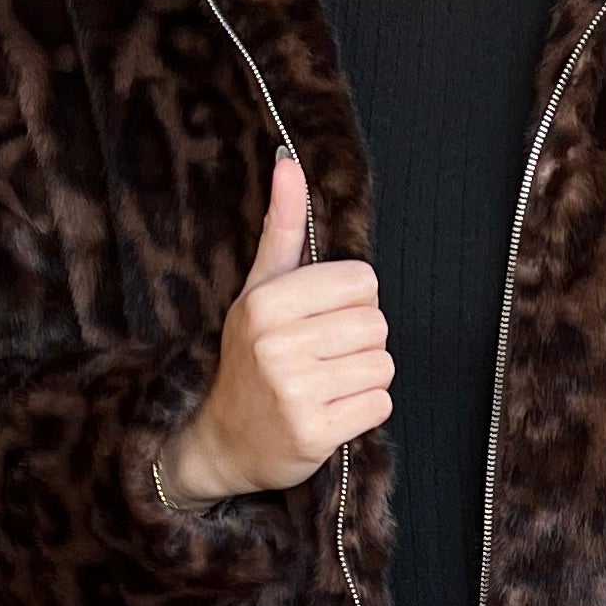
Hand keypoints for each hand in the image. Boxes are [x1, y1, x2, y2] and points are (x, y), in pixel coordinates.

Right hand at [165, 155, 392, 500]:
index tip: (319, 321)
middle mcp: (276, 345)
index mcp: (266, 303)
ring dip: (364, 378)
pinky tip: (331, 411)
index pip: (362, 282)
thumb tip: (288, 164)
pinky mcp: (313, 432)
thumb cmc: (249, 360)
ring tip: (326, 385)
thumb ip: (281, 229)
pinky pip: (379, 405)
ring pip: (382, 364)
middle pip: (375, 324)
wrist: (223, 441)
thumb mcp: (258, 290)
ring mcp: (293, 391)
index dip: (351, 302)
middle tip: (322, 359)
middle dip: (359, 342)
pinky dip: (364, 411)